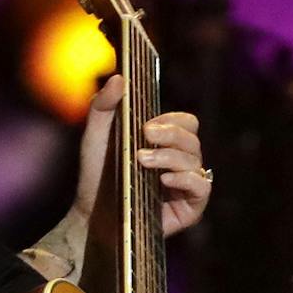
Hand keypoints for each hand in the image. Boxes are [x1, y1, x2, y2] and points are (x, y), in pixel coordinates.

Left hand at [73, 75, 213, 238]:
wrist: (90, 215)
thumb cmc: (95, 176)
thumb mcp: (95, 135)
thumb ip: (104, 105)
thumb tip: (120, 77)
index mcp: (164, 144)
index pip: (186, 123)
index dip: (172, 120)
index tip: (146, 125)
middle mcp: (179, 163)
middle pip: (193, 138)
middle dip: (170, 135)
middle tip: (144, 136)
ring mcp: (186, 186)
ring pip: (195, 160)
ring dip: (169, 156)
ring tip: (142, 160)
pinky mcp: (190, 208)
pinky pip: (202, 186)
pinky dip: (186, 178)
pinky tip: (165, 178)